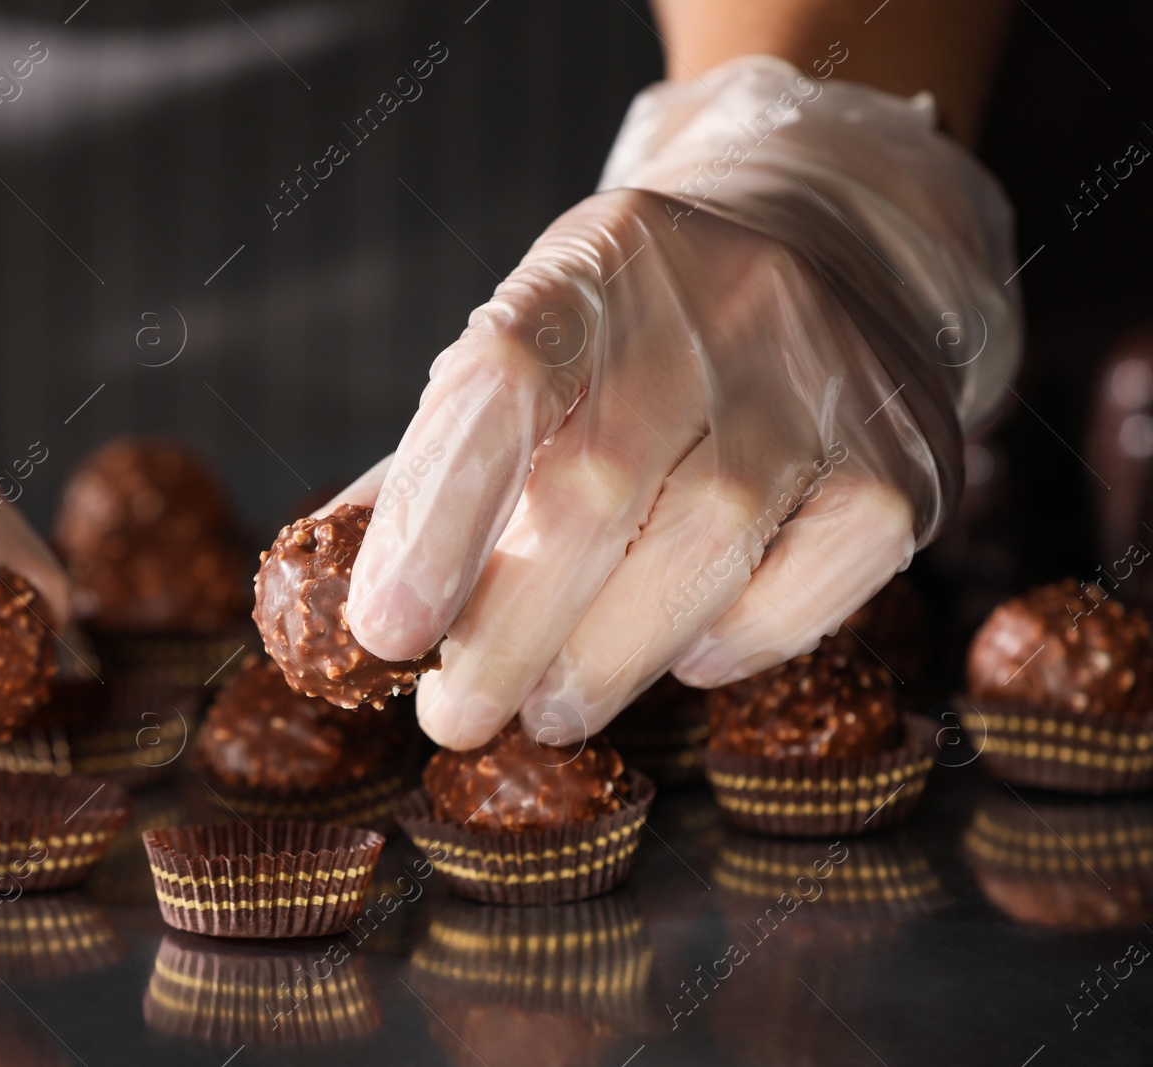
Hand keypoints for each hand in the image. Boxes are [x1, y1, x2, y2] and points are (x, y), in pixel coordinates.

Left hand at [332, 58, 1020, 748]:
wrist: (831, 248)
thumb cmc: (638, 335)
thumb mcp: (532, 349)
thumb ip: (436, 464)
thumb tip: (326, 598)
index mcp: (588, 272)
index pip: (498, 386)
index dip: (432, 521)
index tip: (383, 636)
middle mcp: (713, 308)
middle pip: (593, 499)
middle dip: (506, 640)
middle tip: (456, 719)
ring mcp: (822, 377)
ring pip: (701, 554)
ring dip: (605, 664)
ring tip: (550, 710)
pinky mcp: (903, 455)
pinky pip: (812, 584)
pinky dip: (737, 645)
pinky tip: (686, 656)